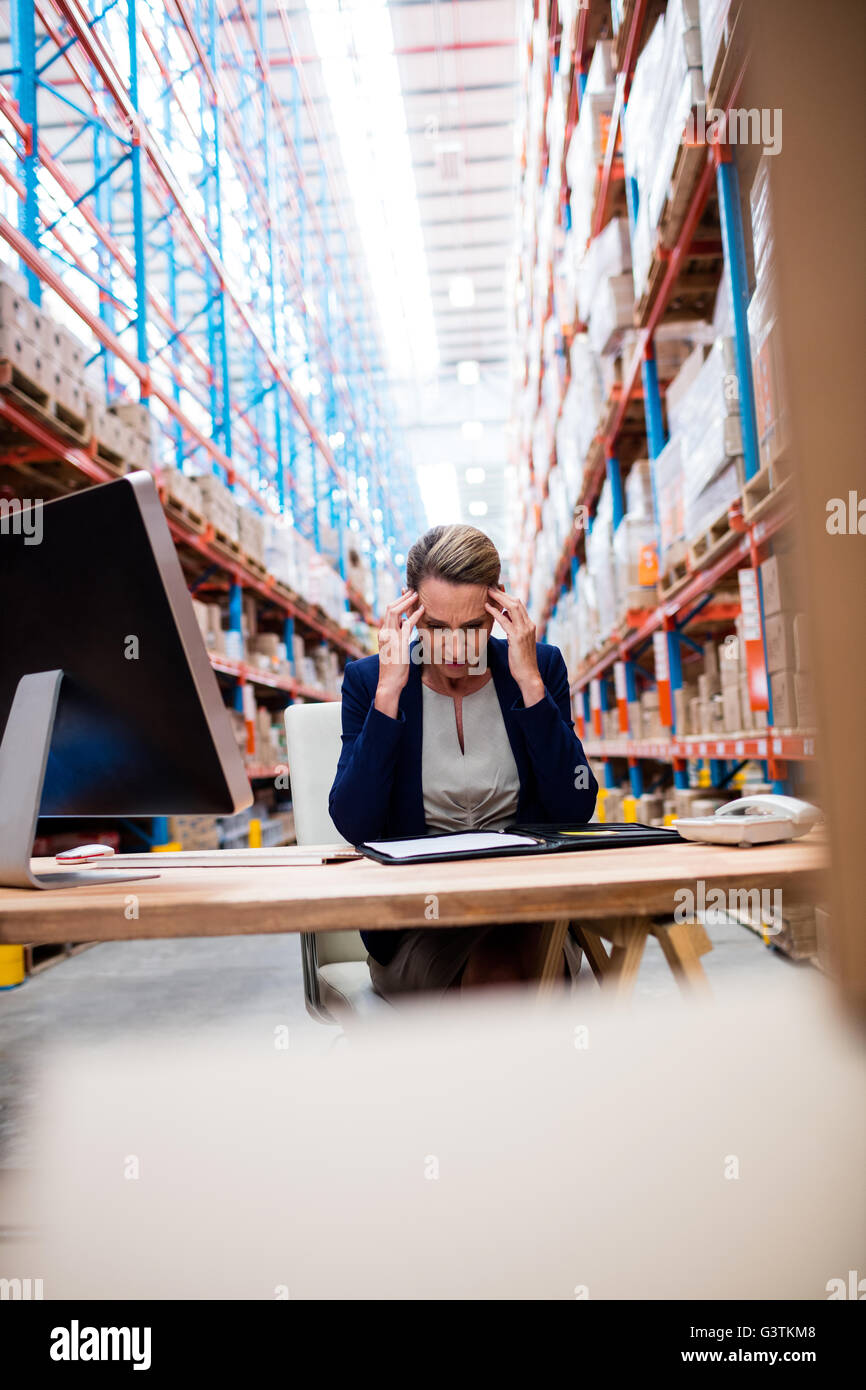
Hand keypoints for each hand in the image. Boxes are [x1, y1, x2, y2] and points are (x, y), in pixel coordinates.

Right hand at [375, 588, 424, 716]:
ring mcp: (390, 637)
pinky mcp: (399, 643)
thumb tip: (404, 629)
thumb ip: (398, 638)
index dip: (397, 602)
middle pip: (390, 608)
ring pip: (395, 612)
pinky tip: (422, 610)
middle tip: (412, 590)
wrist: (389, 683)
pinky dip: (415, 615)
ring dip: (407, 602)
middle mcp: (385, 633)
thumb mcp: (395, 651)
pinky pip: (407, 625)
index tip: (406, 595)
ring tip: (417, 595)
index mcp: (383, 634)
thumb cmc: (393, 670)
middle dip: (402, 598)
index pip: (388, 613)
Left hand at [485, 587, 543, 706]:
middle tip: (490, 587)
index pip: (519, 605)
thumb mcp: (518, 641)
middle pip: (516, 602)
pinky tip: (487, 607)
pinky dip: (496, 612)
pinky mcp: (517, 637)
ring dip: (499, 598)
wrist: (528, 674)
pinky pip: (505, 621)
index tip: (497, 590)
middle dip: (503, 593)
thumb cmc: (521, 660)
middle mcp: (529, 625)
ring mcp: (524, 630)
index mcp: (530, 625)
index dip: (507, 596)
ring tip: (487, 592)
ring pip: (512, 607)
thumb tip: (504, 615)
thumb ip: (513, 627)